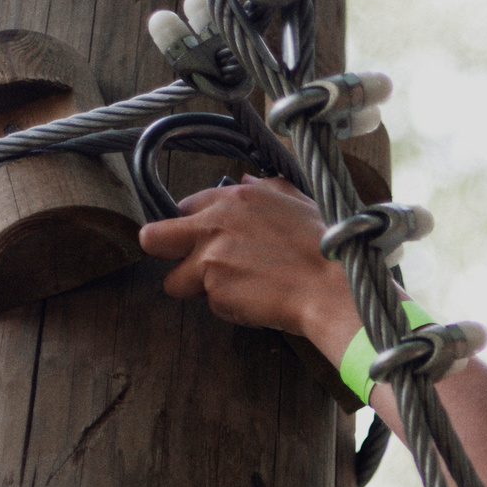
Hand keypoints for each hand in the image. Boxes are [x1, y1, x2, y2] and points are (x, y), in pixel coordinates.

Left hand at [142, 177, 359, 353]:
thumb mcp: (297, 201)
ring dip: (198, 288)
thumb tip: (245, 180)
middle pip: (153, 238)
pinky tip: (255, 300)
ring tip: (234, 288)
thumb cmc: (324, 246)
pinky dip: (227, 307)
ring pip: (175, 281)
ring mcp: (210, 259)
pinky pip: (208, 304)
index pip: (185, 205)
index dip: (194, 226)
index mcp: (234, 198)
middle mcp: (214, 224)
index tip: (206, 239)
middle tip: (190, 264)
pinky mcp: (215, 291)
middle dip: (166, 251)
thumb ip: (264, 189)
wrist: (333, 287)